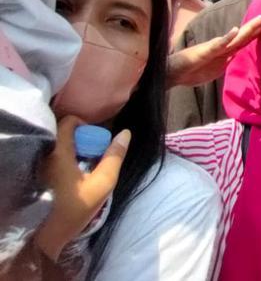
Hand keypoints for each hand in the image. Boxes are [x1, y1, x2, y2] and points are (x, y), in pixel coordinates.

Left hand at [34, 117, 129, 260]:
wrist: (47, 233)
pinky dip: (68, 160)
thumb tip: (125, 133)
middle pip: (65, 133)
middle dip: (83, 140)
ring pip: (60, 146)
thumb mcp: (103, 183)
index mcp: (59, 152)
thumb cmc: (76, 208)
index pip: (68, 122)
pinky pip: (55, 157)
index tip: (96, 140)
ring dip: (76, 150)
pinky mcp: (40, 175)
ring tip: (87, 166)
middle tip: (95, 155)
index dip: (85, 125)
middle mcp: (46, 154)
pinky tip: (76, 176)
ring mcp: (41, 165)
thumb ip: (115, 156)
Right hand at [167, 14, 260, 86]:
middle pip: (243, 37)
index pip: (244, 42)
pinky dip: (226, 38)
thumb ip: (227, 63)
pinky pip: (217, 45)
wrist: (172, 74)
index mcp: (225, 53)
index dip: (257, 34)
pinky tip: (235, 31)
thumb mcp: (216, 69)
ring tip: (259, 20)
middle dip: (257, 27)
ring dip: (247, 29)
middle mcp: (221, 48)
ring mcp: (213, 49)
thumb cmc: (192, 71)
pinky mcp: (204, 52)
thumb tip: (239, 60)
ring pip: (234, 38)